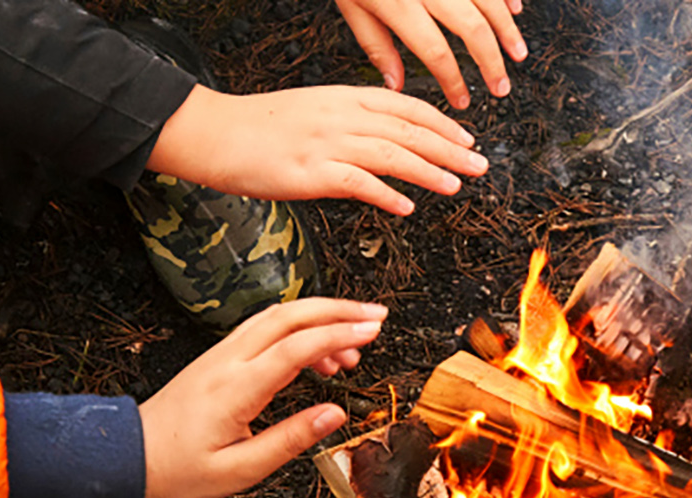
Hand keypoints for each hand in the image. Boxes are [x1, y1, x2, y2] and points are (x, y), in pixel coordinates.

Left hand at [139, 298, 383, 497]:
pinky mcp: (218, 358)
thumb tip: (335, 415)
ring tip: (356, 341)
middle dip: (339, 310)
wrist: (126, 458)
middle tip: (376, 317)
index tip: (373, 333)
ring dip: (320, 317)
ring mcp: (221, 355)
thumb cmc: (178, 470)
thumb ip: (291, 439)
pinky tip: (318, 352)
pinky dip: (299, 329)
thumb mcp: (241, 470)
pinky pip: (264, 330)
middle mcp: (227, 361)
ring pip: (277, 317)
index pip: (297, 347)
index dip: (339, 336)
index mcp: (235, 388)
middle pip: (290, 315)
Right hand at [149, 85, 487, 215]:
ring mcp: (326, 143)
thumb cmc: (259, 129)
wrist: (212, 132)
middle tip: (480, 165)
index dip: (442, 123)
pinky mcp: (309, 172)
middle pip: (408, 129)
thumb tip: (384, 141)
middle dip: (450, 148)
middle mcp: (340, 116)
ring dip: (429, 171)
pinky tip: (407, 207)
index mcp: (343, 97)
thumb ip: (350, 124)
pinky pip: (358, 182)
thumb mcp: (313, 113)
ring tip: (455, 185)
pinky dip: (387, 195)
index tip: (468, 138)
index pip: (406, 106)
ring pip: (391, 153)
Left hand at [334, 0, 527, 109]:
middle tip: (500, 87)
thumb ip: (376, 46)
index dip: (453, 81)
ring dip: (507, 30)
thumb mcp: (352, 6)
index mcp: (399, 3)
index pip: (435, 52)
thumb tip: (396, 85)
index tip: (462, 100)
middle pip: (472, 28)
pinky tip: (514, 9)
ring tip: (518, 54)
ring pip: (488, 1)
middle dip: (492, 62)